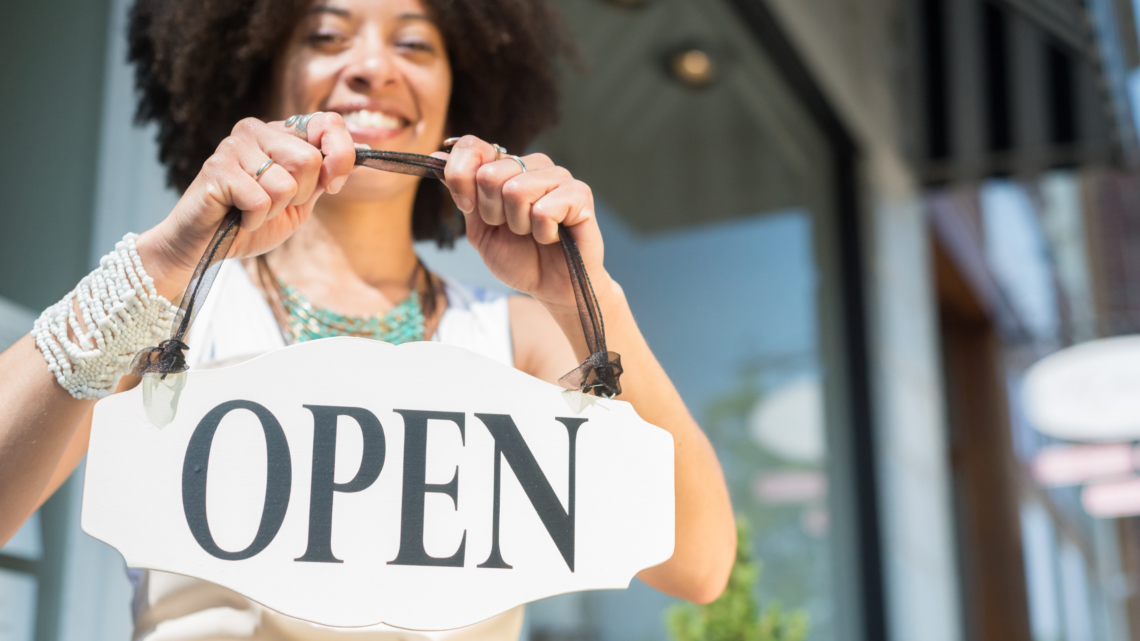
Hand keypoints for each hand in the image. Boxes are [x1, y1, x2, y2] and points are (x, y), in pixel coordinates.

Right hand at [136, 114, 355, 295]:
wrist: (206, 246)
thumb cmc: (252, 222)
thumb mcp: (301, 201)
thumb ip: (325, 175)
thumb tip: (362, 150)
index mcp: (280, 133)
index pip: (327, 122)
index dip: (340, 157)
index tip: (332, 185)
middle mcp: (257, 130)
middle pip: (310, 159)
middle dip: (301, 194)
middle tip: (274, 204)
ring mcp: (234, 145)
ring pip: (287, 182)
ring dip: (275, 209)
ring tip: (253, 209)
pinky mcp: (217, 168)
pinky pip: (261, 200)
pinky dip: (255, 219)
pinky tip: (238, 215)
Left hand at [437, 135, 606, 310]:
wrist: (552, 287)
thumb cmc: (520, 258)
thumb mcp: (479, 229)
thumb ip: (462, 194)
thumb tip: (436, 156)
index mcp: (506, 167)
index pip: (472, 146)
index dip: (460, 177)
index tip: (468, 207)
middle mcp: (532, 165)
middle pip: (489, 174)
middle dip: (492, 212)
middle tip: (512, 228)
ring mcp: (558, 176)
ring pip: (516, 190)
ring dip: (519, 225)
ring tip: (533, 233)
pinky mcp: (579, 194)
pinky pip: (544, 209)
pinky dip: (542, 233)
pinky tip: (552, 236)